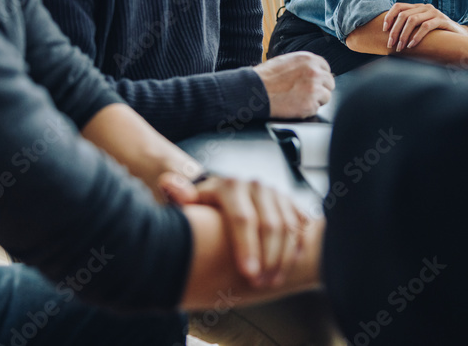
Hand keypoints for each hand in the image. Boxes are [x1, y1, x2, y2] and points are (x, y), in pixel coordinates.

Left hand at [160, 172, 309, 286]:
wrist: (225, 200)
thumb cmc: (203, 210)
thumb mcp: (189, 205)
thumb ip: (179, 198)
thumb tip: (167, 183)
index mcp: (228, 185)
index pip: (242, 218)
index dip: (247, 248)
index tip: (248, 275)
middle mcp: (255, 185)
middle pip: (270, 225)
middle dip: (268, 259)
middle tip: (260, 284)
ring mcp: (274, 193)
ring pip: (289, 227)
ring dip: (283, 258)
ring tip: (272, 281)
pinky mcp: (289, 202)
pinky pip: (300, 227)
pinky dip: (297, 248)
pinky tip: (288, 267)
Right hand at [253, 52, 333, 118]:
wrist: (255, 90)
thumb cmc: (266, 77)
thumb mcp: (287, 61)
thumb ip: (303, 65)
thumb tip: (315, 71)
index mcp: (309, 59)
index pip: (326, 69)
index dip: (319, 77)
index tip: (313, 83)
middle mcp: (315, 72)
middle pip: (329, 83)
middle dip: (320, 89)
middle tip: (305, 93)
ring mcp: (314, 89)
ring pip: (326, 96)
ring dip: (315, 100)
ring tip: (298, 99)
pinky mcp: (310, 104)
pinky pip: (316, 109)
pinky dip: (307, 109)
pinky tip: (294, 105)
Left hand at [383, 2, 467, 51]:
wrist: (460, 36)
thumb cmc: (437, 35)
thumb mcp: (421, 28)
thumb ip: (409, 27)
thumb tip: (388, 36)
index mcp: (418, 7)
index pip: (398, 6)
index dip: (389, 17)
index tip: (384, 30)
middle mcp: (425, 7)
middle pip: (404, 15)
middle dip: (395, 31)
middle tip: (390, 44)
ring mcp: (434, 13)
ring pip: (413, 20)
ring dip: (404, 35)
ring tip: (400, 47)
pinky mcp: (442, 20)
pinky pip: (426, 26)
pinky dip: (417, 36)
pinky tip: (412, 45)